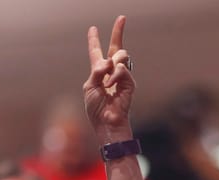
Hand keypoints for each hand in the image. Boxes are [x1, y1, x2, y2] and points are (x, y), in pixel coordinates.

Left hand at [83, 15, 134, 141]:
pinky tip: (111, 85)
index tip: (93, 28)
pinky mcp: (129, 83)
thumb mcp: (90, 87)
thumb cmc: (96, 108)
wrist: (106, 122)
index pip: (96, 52)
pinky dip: (114, 76)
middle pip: (116, 47)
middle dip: (118, 31)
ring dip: (113, 61)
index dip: (94, 39)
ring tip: (108, 77)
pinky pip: (122, 70)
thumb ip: (97, 71)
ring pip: (121, 55)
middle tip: (122, 17)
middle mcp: (111, 72)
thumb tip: (109, 62)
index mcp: (98, 72)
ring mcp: (121, 77)